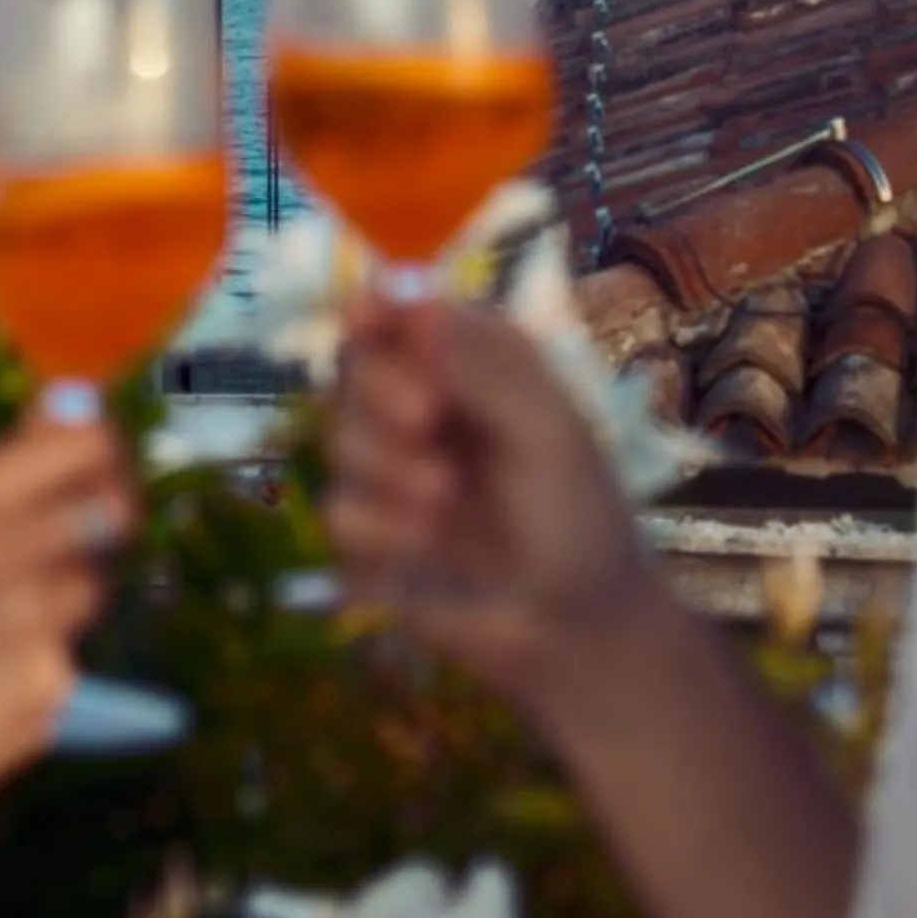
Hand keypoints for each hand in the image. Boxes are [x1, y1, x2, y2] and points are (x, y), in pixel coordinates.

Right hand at [0, 410, 132, 857]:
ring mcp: (22, 613)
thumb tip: (67, 404)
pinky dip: (42, 675)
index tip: (103, 479)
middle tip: (63, 564)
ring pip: (92, 588)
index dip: (104, 458)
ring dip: (64, 611)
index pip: (80, 442)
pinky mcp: (42, 680)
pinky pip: (72, 660)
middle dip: (101, 533)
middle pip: (104, 511)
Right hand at [325, 296, 663, 724]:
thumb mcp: (547, 429)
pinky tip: (426, 544)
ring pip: (338, 437)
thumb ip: (478, 360)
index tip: (366, 312)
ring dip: (389, 465)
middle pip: (355, 367)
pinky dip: (380, 526)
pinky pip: (337, 509)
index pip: (402, 315)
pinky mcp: (370, 538)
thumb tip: (408, 284)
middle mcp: (423, 408)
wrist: (576, 633)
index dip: (374, 307)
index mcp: (471, 368)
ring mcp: (391, 473)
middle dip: (383, 390)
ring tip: (446, 498)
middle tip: (428, 418)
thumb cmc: (579, 518)